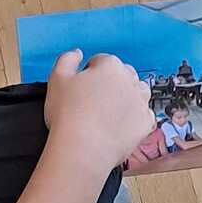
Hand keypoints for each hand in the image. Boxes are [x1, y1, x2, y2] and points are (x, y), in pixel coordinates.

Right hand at [45, 50, 154, 169]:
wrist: (82, 149)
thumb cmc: (68, 115)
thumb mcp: (56, 79)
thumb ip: (67, 59)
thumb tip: (77, 54)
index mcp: (110, 66)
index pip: (101, 61)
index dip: (89, 74)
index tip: (82, 87)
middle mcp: (130, 81)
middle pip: (122, 75)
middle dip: (110, 84)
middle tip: (92, 102)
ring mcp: (140, 103)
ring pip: (137, 93)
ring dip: (126, 98)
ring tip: (107, 113)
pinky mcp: (145, 124)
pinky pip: (142, 116)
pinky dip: (132, 119)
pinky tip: (117, 126)